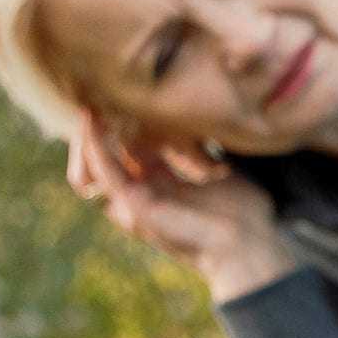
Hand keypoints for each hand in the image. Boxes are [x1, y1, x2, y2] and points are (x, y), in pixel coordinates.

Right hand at [68, 110, 294, 300]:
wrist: (248, 243)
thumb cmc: (243, 213)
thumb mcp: (217, 170)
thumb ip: (201, 153)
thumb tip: (203, 130)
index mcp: (162, 186)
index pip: (131, 150)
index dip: (125, 123)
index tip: (125, 94)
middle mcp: (143, 194)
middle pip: (109, 155)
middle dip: (101, 126)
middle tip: (98, 94)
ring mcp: (135, 202)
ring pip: (96, 163)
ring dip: (89, 133)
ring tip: (88, 102)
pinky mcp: (134, 205)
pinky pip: (105, 171)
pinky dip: (95, 145)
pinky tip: (92, 120)